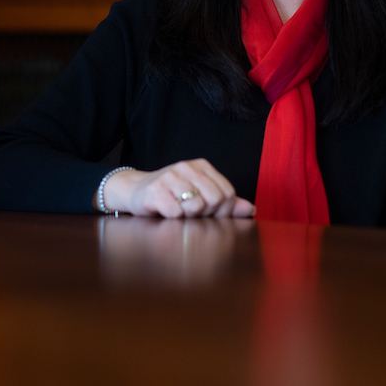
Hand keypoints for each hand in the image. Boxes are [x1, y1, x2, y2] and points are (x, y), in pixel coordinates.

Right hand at [100, 159, 255, 217]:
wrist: (135, 191)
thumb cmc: (171, 196)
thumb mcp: (200, 195)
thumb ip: (226, 203)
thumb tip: (250, 210)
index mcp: (202, 166)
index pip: (228, 193)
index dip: (223, 211)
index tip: (208, 213)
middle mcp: (186, 167)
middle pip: (215, 200)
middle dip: (206, 214)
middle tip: (192, 214)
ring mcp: (170, 177)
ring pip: (196, 207)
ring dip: (188, 217)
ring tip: (178, 212)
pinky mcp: (155, 190)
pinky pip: (176, 214)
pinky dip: (173, 219)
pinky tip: (165, 212)